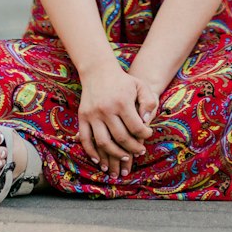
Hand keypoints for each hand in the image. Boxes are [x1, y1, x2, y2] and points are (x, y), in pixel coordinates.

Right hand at [78, 61, 153, 178]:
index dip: (145, 135)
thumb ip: (149, 102)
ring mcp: (93, 115)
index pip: (136, 127)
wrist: (98, 71)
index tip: (148, 134)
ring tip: (125, 158)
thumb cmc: (123, 81)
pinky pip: (86, 139)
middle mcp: (106, 110)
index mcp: (122, 102)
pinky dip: (91, 152)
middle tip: (140, 151)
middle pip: (121, 138)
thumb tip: (146, 121)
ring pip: (104, 142)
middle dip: (133, 148)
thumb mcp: (140, 85)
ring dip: (115, 155)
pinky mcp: (83, 117)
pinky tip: (99, 160)